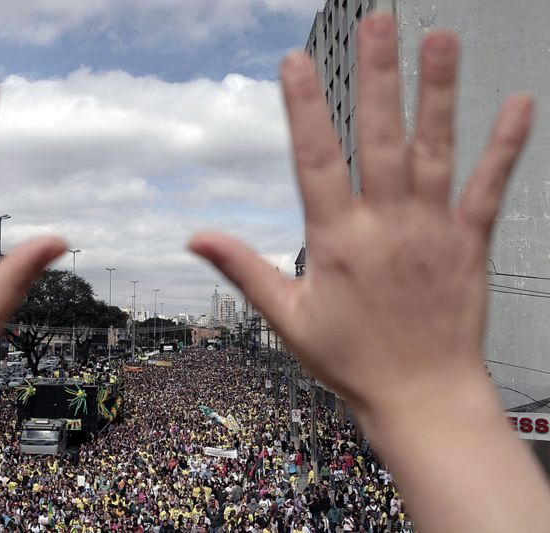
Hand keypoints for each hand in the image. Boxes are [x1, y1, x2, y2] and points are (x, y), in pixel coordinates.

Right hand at [190, 14, 532, 410]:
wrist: (422, 396)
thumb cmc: (351, 359)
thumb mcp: (286, 317)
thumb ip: (244, 268)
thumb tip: (196, 236)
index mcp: (337, 240)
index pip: (315, 160)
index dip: (303, 108)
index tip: (294, 61)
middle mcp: (386, 225)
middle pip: (380, 138)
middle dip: (377, 76)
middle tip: (378, 22)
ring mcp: (433, 230)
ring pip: (437, 150)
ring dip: (439, 92)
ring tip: (440, 39)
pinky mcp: (469, 242)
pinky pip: (490, 187)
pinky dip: (505, 146)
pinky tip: (517, 104)